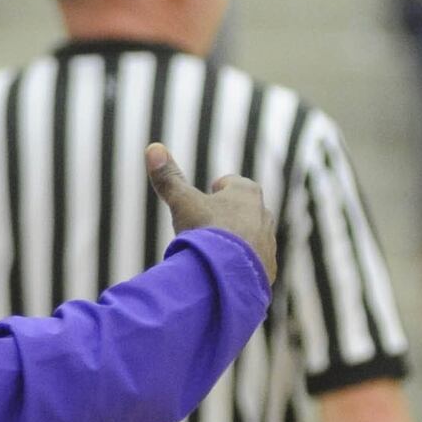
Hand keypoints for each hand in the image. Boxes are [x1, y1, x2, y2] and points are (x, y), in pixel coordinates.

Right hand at [145, 143, 276, 282]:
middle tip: (206, 227)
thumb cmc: (205, 231)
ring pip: (251, 238)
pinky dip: (239, 267)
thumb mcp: (182, 201)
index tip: (208, 196)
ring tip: (213, 254)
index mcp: (247, 193)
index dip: (217, 189)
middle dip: (228, 216)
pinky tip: (222, 272)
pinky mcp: (268, 270)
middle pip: (244, 210)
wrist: (225, 274)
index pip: (232, 183)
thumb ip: (169, 178)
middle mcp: (264, 215)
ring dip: (235, 243)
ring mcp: (268, 244)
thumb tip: (153, 147)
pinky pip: (254, 264)